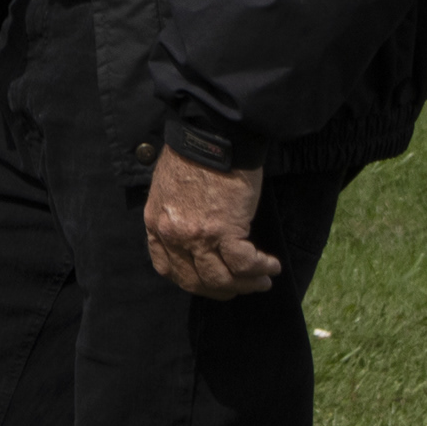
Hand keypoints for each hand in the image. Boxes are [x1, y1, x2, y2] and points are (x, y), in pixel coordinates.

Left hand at [144, 152, 280, 298]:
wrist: (211, 135)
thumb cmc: (194, 154)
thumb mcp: (168, 188)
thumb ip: (175, 214)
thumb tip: (195, 231)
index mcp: (155, 222)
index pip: (167, 267)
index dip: (191, 280)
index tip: (210, 281)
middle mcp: (172, 234)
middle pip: (194, 281)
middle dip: (221, 290)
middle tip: (242, 287)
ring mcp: (196, 235)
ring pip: (220, 279)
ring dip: (245, 284)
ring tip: (263, 280)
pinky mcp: (224, 230)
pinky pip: (243, 264)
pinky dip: (260, 268)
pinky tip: (271, 265)